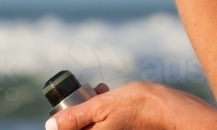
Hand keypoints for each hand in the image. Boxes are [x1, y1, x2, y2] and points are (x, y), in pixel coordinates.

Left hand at [48, 81, 165, 129]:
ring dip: (91, 108)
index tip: (70, 105)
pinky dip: (102, 111)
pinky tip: (108, 95)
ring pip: (92, 124)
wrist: (166, 109)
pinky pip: (103, 124)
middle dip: (79, 111)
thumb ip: (73, 118)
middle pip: (80, 128)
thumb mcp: (101, 106)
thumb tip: (50, 126)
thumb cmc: (135, 106)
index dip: (65, 120)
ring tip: (101, 91)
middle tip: (89, 93)